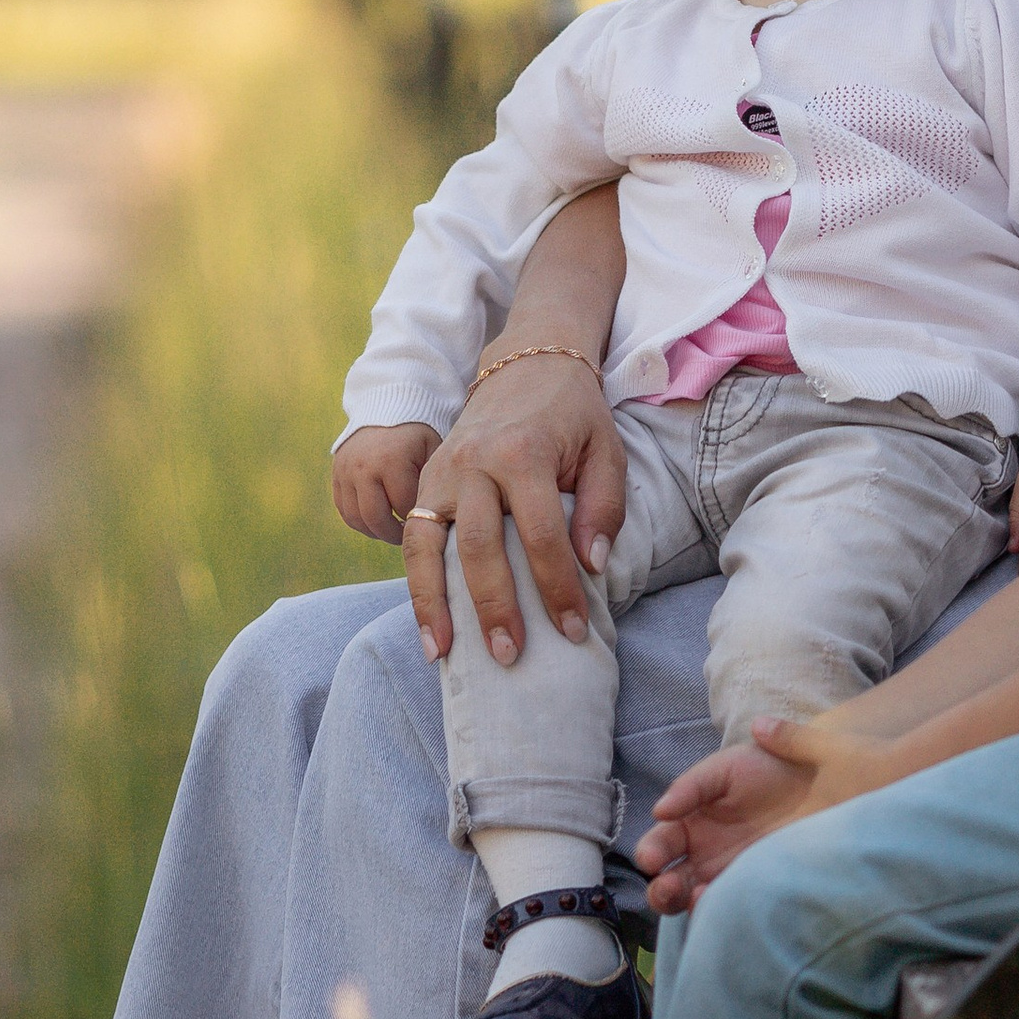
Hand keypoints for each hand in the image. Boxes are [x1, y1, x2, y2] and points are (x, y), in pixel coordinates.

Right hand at [332, 424, 439, 547]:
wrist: (388, 404)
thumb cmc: (417, 433)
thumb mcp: (432, 452)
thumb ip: (430, 485)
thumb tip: (430, 521)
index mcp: (391, 462)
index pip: (403, 508)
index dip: (415, 520)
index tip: (426, 524)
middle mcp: (363, 468)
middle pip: (375, 519)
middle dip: (393, 534)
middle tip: (406, 536)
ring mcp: (345, 471)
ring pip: (355, 519)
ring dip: (374, 531)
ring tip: (391, 529)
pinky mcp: (336, 473)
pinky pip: (343, 509)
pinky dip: (359, 520)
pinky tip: (376, 520)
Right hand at [399, 353, 628, 659]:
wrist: (527, 363)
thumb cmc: (574, 415)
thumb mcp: (607, 451)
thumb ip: (604, 508)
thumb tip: (589, 566)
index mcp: (524, 452)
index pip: (542, 535)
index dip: (558, 589)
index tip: (574, 631)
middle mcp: (475, 462)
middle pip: (479, 546)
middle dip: (494, 607)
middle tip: (511, 656)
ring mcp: (442, 470)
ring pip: (428, 544)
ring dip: (435, 604)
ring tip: (442, 654)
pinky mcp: (424, 479)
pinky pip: (412, 537)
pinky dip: (415, 585)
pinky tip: (428, 627)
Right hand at [638, 738, 813, 909]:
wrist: (816, 777)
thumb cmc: (766, 766)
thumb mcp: (724, 768)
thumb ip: (690, 786)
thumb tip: (658, 811)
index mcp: (689, 824)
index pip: (658, 846)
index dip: (650, 854)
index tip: (651, 859)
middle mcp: (703, 855)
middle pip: (668, 883)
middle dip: (660, 891)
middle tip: (667, 886)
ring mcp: (728, 874)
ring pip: (693, 902)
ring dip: (683, 905)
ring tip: (694, 896)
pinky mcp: (756, 887)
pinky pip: (730, 908)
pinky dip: (718, 912)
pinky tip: (722, 901)